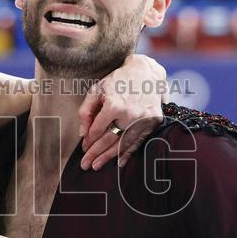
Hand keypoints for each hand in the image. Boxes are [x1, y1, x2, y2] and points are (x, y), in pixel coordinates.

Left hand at [79, 54, 166, 169]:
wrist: (145, 72)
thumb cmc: (117, 81)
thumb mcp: (96, 90)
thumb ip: (86, 112)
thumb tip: (82, 134)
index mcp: (113, 105)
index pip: (97, 130)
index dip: (88, 141)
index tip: (83, 148)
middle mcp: (130, 114)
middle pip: (109, 140)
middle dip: (95, 154)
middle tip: (85, 165)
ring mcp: (143, 119)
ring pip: (123, 143)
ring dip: (109, 157)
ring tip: (97, 165)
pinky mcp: (154, 121)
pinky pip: (139, 141)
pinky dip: (128, 153)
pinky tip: (119, 162)